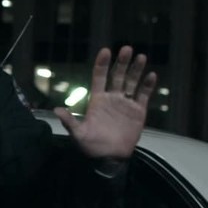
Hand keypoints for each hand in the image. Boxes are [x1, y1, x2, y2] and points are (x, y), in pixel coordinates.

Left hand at [55, 46, 156, 161]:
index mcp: (97, 99)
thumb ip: (70, 121)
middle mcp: (112, 98)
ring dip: (136, 70)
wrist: (109, 158)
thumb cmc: (91, 146)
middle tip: (126, 49)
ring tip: (141, 56)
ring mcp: (126, 103)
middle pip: (117, 76)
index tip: (106, 51)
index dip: (102, 64)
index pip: (99, 77)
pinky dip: (147, 85)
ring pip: (131, 82)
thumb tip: (56, 109)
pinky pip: (143, 95)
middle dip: (122, 62)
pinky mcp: (138, 111)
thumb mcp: (79, 134)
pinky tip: (151, 75)